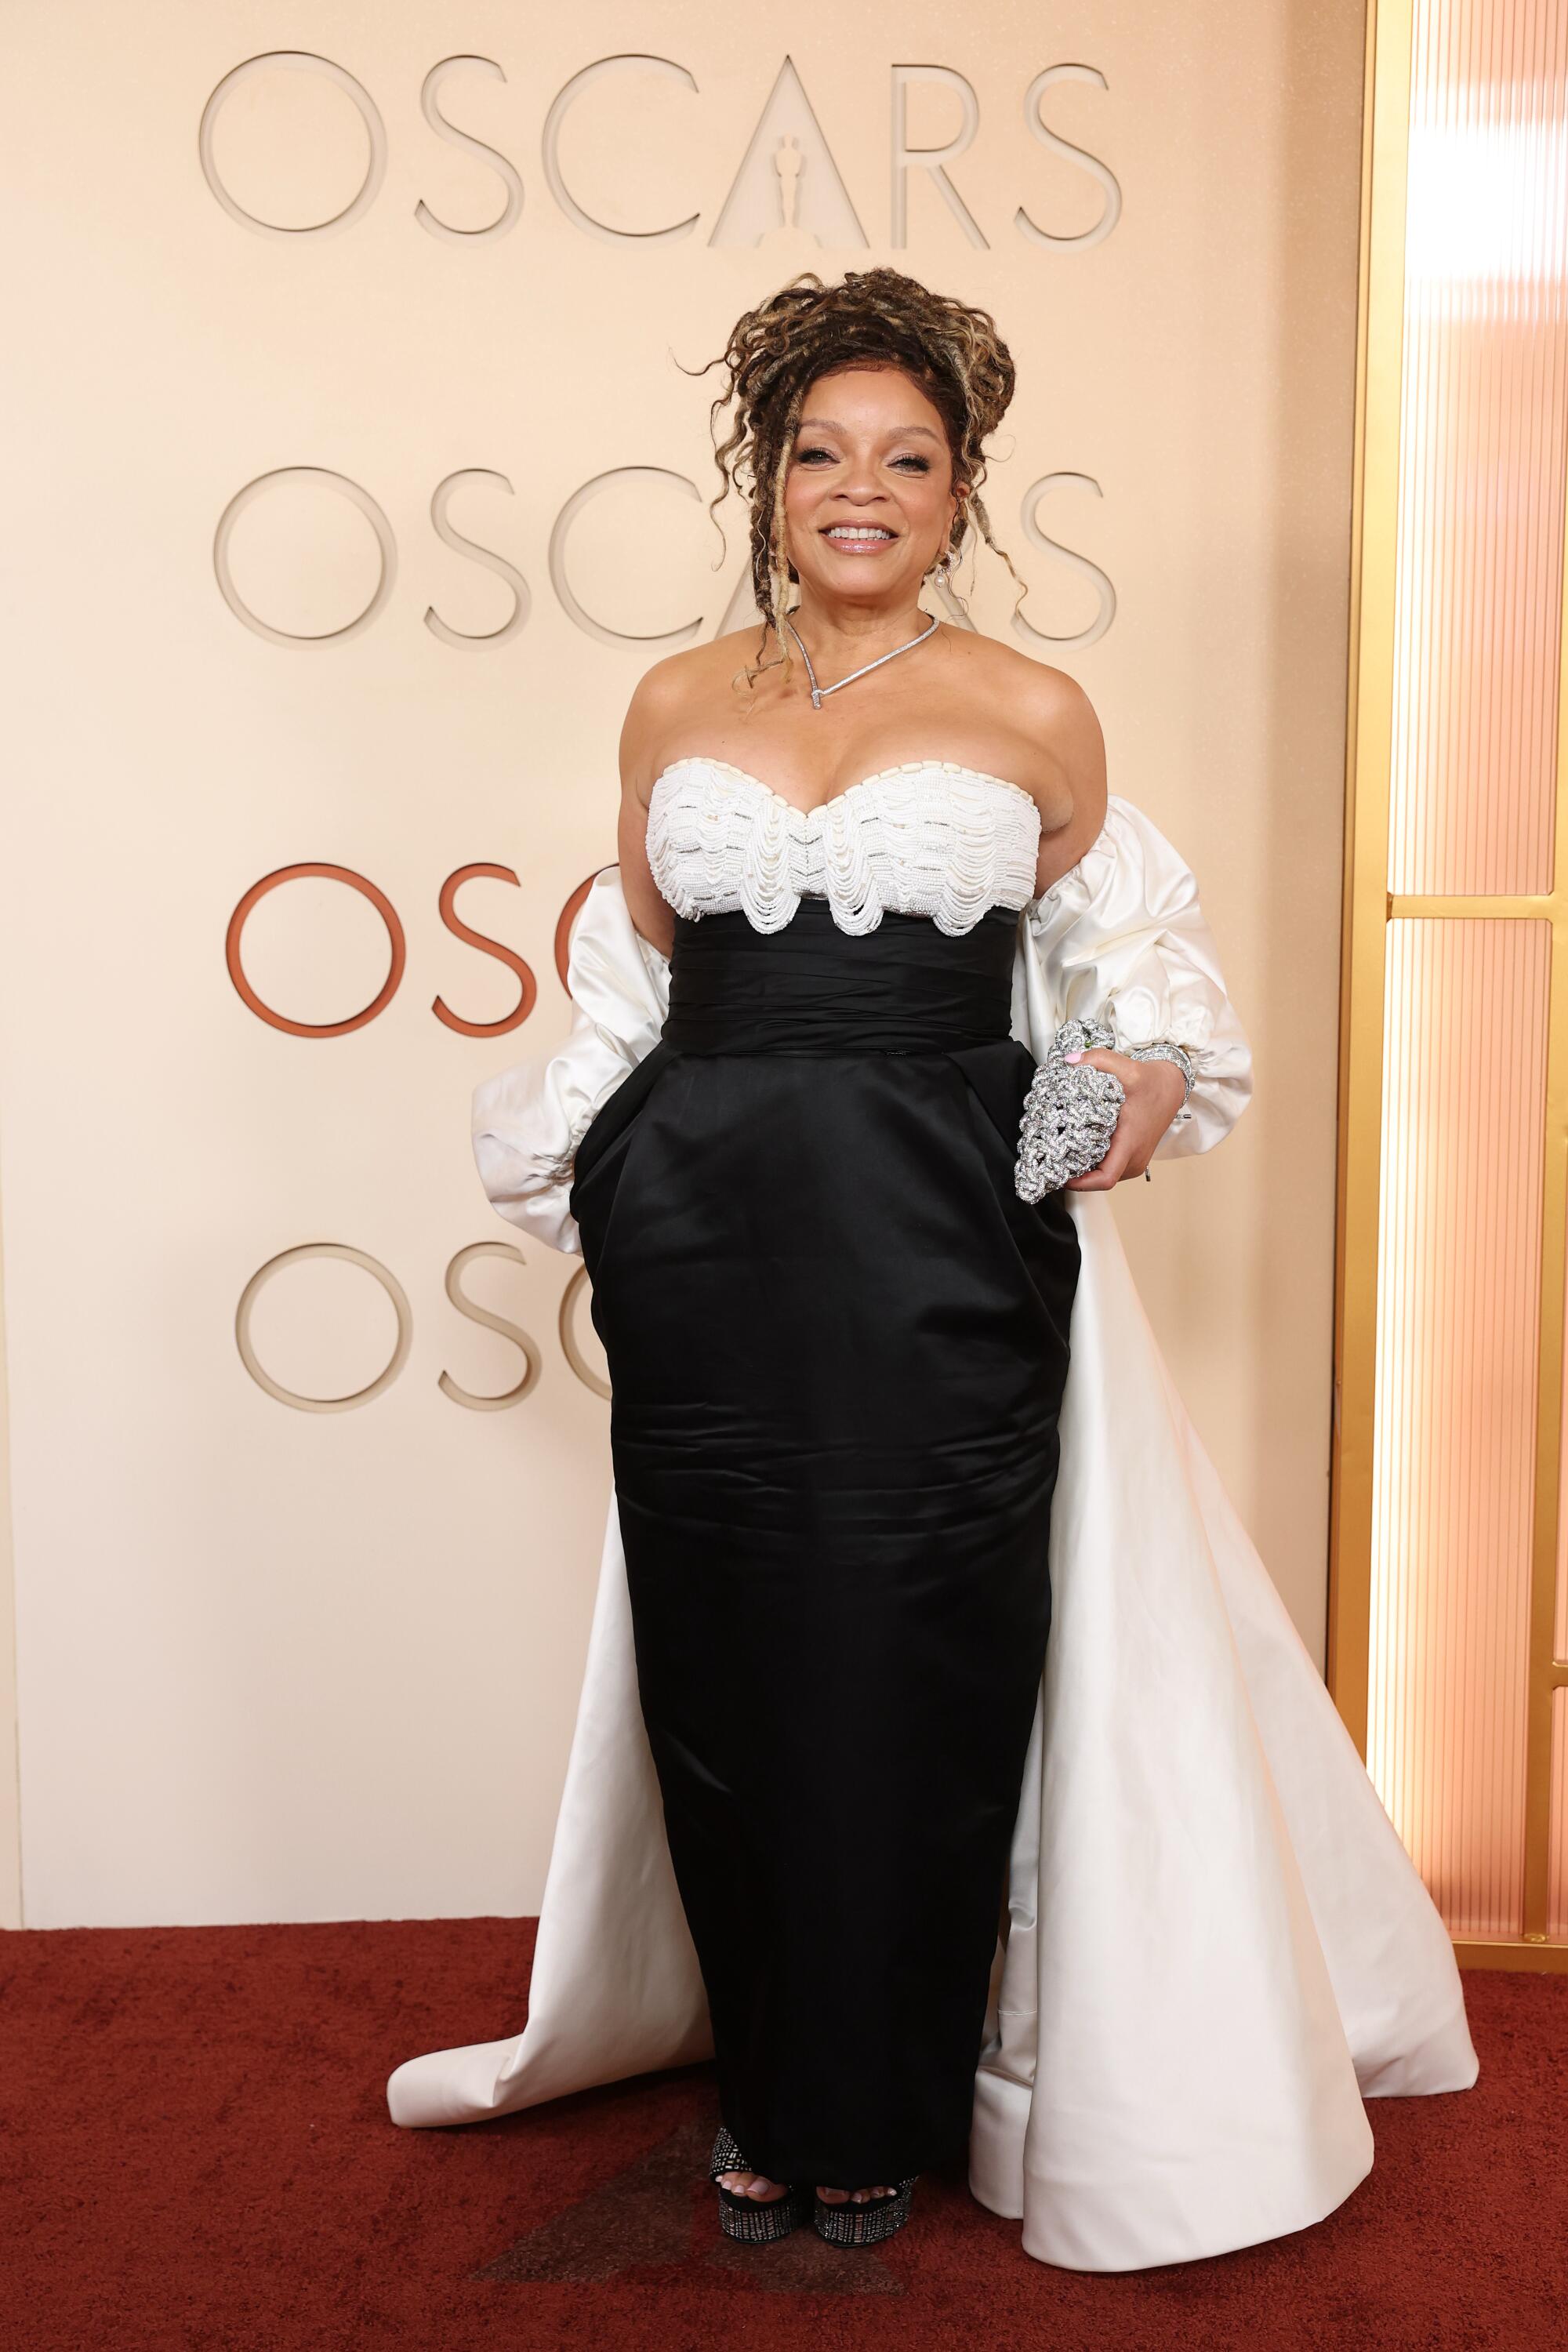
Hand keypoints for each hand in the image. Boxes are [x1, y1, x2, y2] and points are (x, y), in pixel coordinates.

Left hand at [1060, 1049, 1186, 1188]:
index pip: (1105, 1178)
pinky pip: (1110, 1167)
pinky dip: (1094, 1162)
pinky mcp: (1133, 1157)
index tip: (1061, 1176)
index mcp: (1130, 1143)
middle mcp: (1134, 1158)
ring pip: (1104, 1175)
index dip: (1081, 1183)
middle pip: (1099, 1180)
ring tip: (1064, 1154)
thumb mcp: (1128, 1068)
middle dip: (1076, 1174)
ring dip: (1085, 1168)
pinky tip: (1080, 1147)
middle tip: (1053, 1161)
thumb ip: (1098, 1060)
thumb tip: (1070, 1062)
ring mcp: (1135, 1160)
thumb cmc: (1154, 1083)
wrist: (1172, 1086)